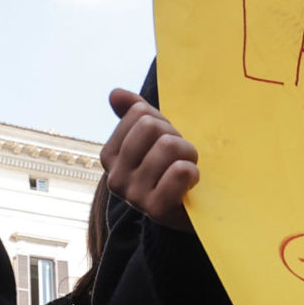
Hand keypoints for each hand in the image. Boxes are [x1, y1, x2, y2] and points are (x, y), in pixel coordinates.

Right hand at [104, 88, 198, 230]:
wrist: (193, 210)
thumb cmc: (171, 168)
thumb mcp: (154, 138)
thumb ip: (134, 114)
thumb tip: (115, 93)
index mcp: (110, 156)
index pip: (139, 113)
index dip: (162, 123)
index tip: (166, 143)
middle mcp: (115, 178)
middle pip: (151, 127)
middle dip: (175, 136)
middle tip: (179, 157)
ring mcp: (133, 195)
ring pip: (168, 146)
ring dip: (188, 154)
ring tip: (186, 170)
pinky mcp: (155, 209)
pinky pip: (180, 171)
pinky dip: (193, 172)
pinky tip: (190, 184)